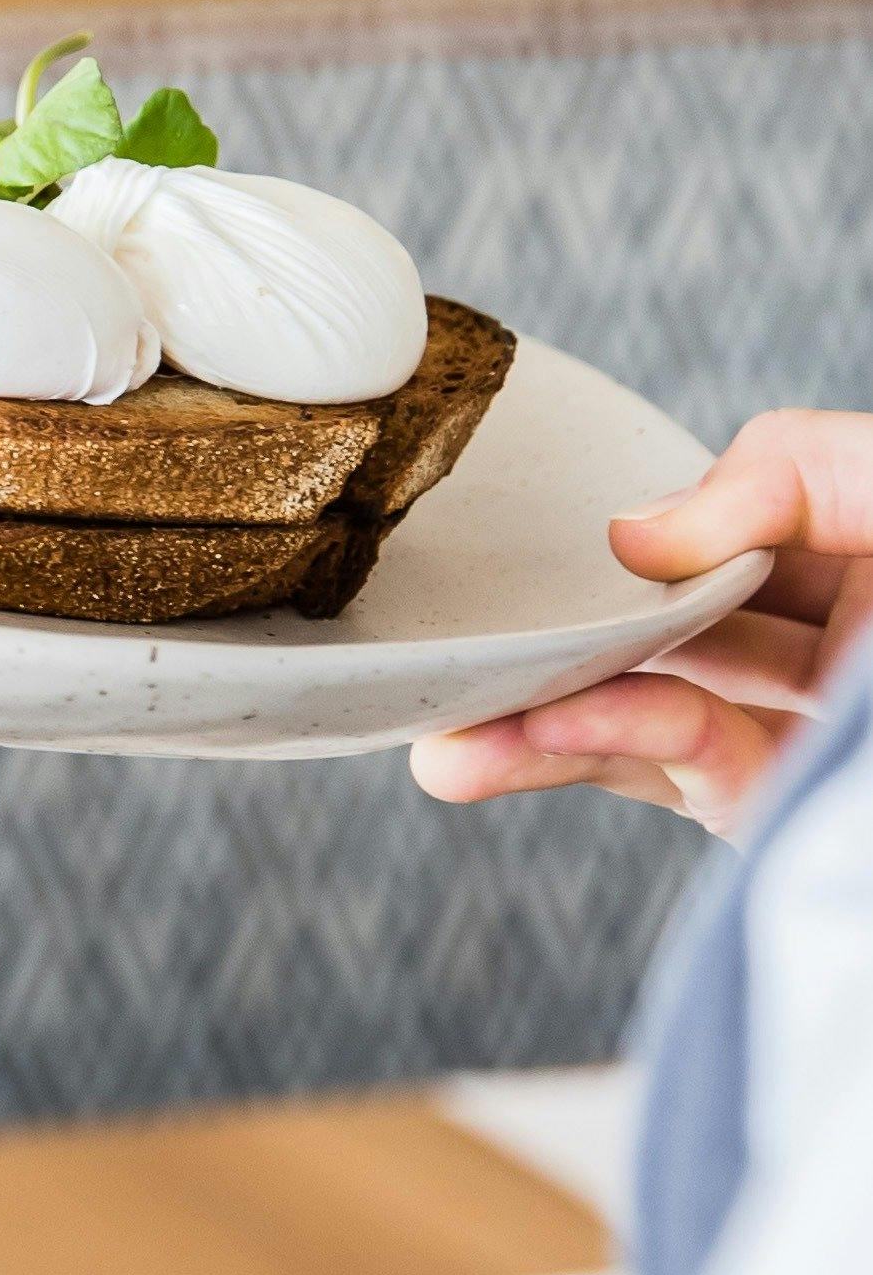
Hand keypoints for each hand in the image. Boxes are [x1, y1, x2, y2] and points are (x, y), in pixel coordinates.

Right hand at [412, 408, 872, 838]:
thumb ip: (788, 470)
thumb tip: (634, 532)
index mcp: (848, 555)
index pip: (711, 532)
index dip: (623, 537)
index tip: (537, 541)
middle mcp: (821, 641)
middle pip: (657, 628)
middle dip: (545, 645)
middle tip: (450, 648)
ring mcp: (795, 728)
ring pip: (647, 715)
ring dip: (535, 726)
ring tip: (443, 744)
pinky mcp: (782, 804)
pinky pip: (686, 767)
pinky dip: (605, 745)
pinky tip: (534, 735)